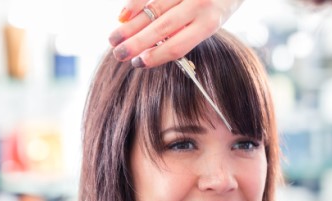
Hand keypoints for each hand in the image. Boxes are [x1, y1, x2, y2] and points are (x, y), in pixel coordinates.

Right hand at [109, 0, 244, 67]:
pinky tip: (123, 15)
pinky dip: (135, 3)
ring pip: (154, 9)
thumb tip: (152, 48)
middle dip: (136, 43)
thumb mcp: (209, 21)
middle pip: (162, 28)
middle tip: (118, 54)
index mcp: (209, 23)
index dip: (156, 57)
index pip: (178, 45)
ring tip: (114, 38)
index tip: (137, 64)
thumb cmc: (218, 3)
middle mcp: (199, 4)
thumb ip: (185, 32)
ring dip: (130, 25)